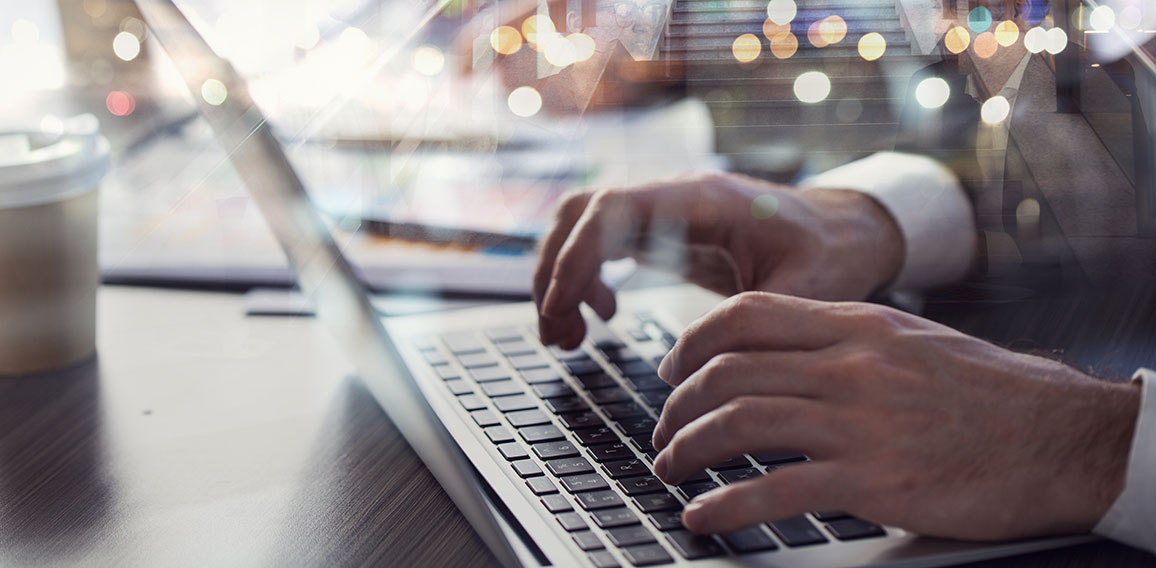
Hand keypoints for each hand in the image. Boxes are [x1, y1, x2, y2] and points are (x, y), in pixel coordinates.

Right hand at [533, 172, 903, 347]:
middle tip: (556, 334)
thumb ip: (757, 321)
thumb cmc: (831, 253)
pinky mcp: (660, 229)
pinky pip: (599, 241)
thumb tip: (696, 367)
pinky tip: (601, 315)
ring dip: (561, 276)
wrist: (846, 229)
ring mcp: (662, 210)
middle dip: (554, 272)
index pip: (613, 209)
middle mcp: (673, 195)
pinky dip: (583, 278)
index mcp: (704, 199)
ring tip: (567, 336)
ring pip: (580, 225)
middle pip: (581, 212)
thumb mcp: (806, 290)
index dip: (577, 257)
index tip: (563, 309)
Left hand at [651, 292, 1140, 540]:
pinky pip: (775, 490)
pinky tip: (703, 516)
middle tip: (663, 431)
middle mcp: (850, 365)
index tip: (671, 369)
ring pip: (740, 423)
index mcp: (857, 325)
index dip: (693, 342)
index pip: (747, 314)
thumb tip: (781, 356)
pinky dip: (726, 504)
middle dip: (679, 405)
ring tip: (670, 468)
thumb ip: (846, 342)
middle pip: (730, 371)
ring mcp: (859, 422)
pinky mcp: (873, 480)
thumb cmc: (990, 394)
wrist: (1061, 439)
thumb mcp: (912, 342)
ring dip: (689, 448)